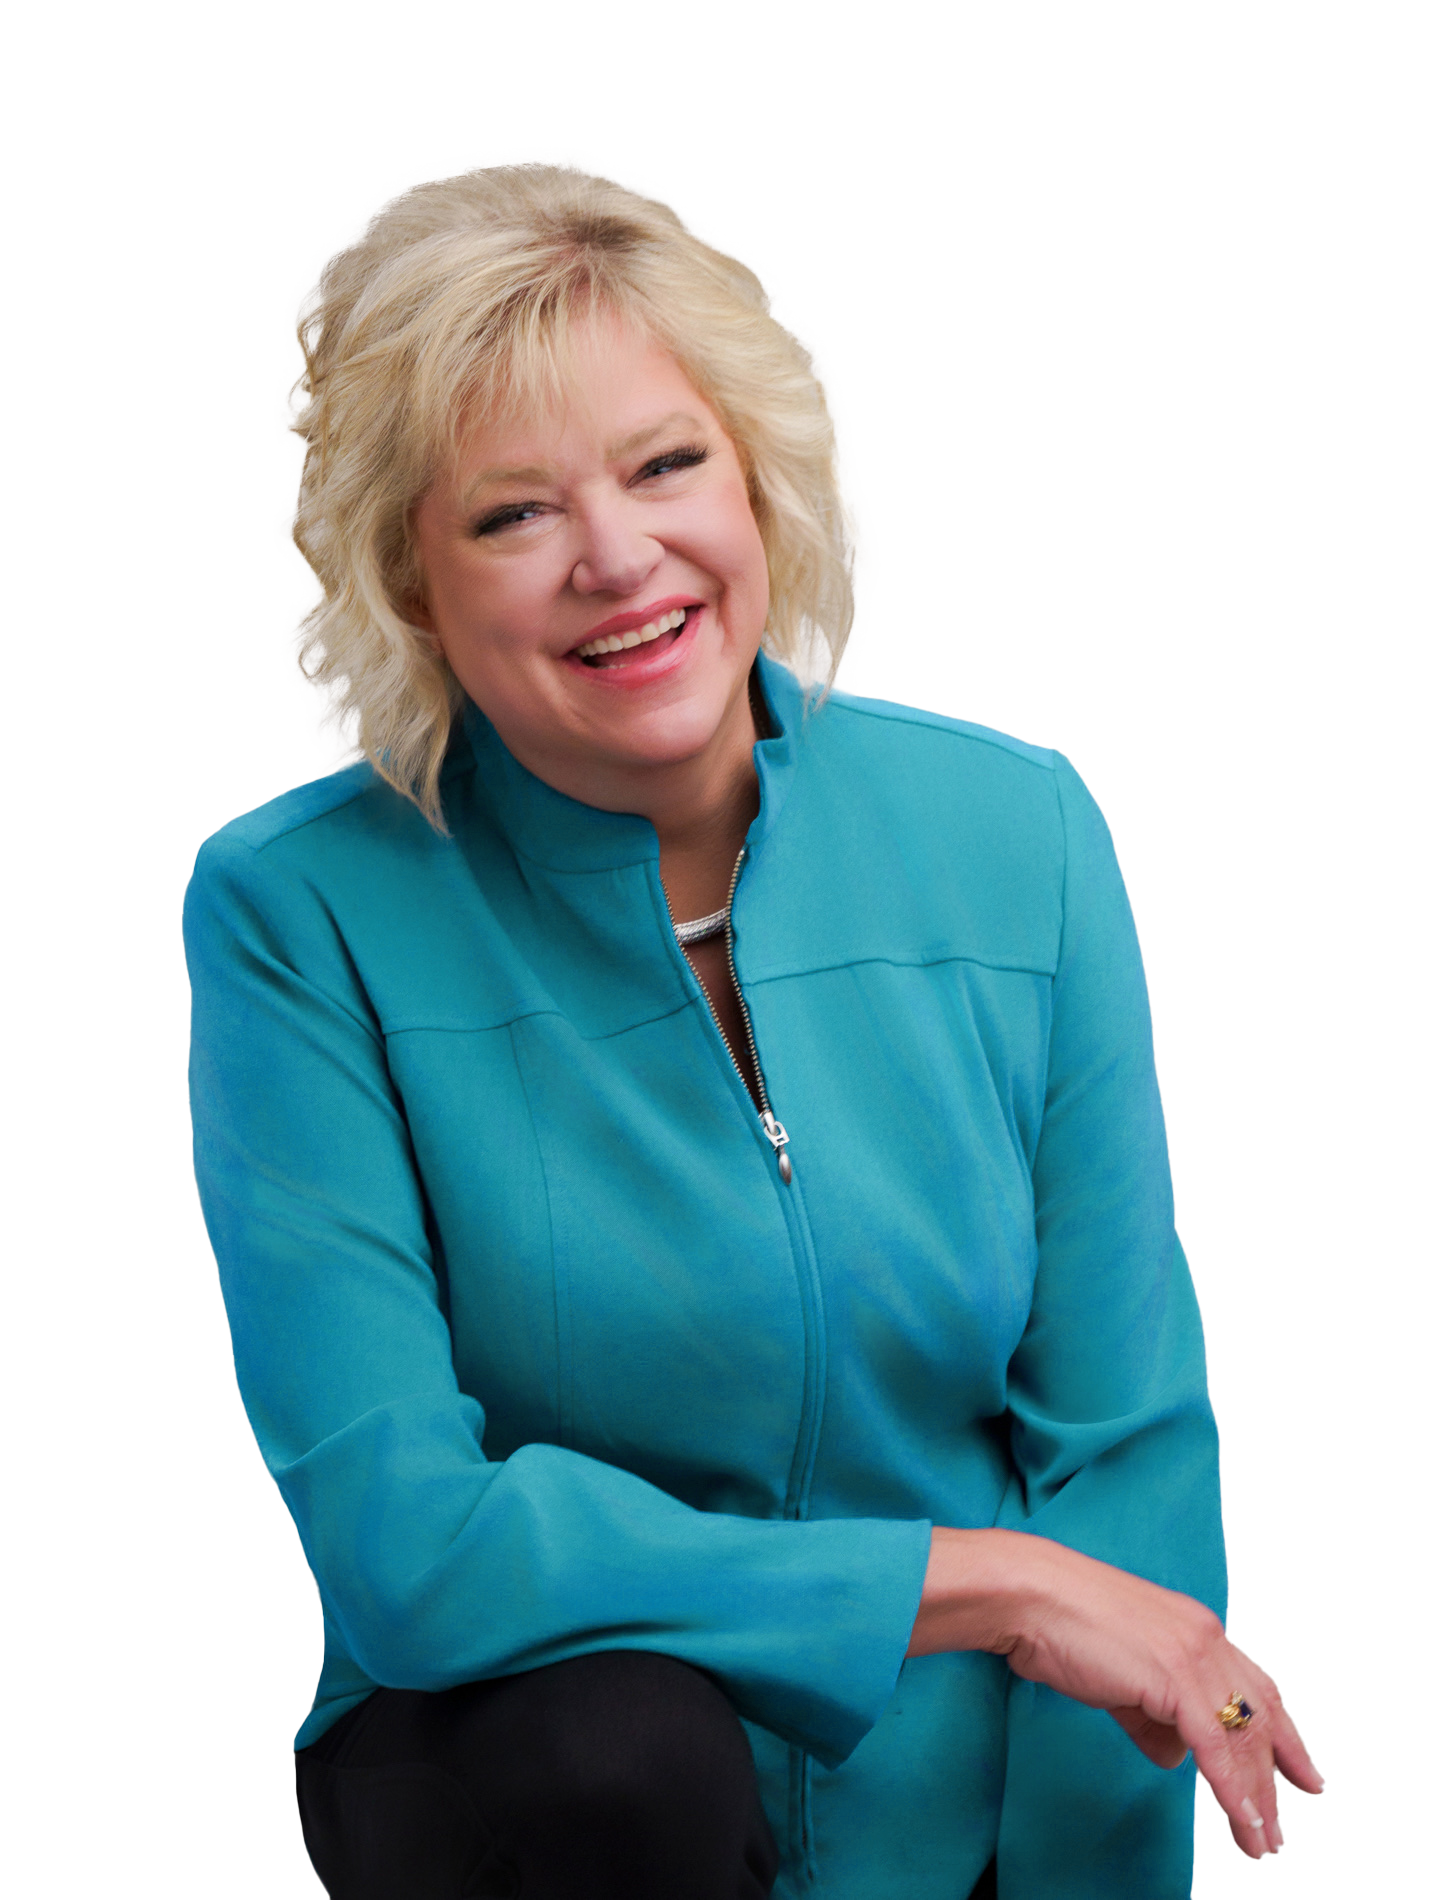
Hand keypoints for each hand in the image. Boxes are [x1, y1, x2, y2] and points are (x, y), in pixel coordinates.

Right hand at [907, 1528, 1322, 1859]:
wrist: (1030, 1596)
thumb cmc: (1061, 1623)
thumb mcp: (1119, 1673)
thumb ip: (1150, 1714)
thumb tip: (1171, 1753)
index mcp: (1194, 1627)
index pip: (1255, 1684)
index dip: (1283, 1730)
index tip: (1299, 1767)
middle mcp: (1204, 1636)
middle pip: (1258, 1714)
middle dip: (1279, 1772)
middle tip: (1287, 1817)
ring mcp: (1193, 1654)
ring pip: (1243, 1735)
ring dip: (1255, 1794)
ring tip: (1259, 1837)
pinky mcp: (1174, 1677)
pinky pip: (1215, 1747)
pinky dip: (1233, 1789)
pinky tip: (1243, 1818)